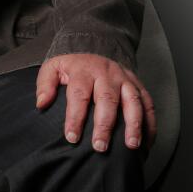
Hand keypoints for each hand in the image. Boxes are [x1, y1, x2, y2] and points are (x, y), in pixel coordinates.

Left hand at [35, 53, 155, 152]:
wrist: (95, 45)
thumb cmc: (72, 66)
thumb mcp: (53, 68)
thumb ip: (45, 85)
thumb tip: (41, 104)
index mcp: (84, 70)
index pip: (79, 94)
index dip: (75, 117)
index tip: (72, 137)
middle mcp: (107, 74)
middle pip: (107, 99)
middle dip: (105, 124)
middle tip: (100, 146)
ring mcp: (125, 79)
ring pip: (133, 100)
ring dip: (134, 123)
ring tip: (132, 145)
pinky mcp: (138, 84)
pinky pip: (148, 102)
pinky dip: (150, 122)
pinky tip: (148, 142)